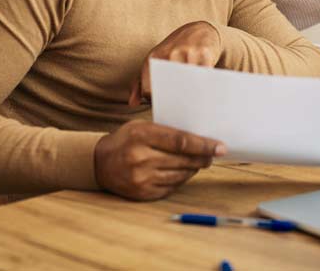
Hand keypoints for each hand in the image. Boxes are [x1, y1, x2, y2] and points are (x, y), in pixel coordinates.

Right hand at [93, 120, 225, 200]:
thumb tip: (200, 139)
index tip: (220, 147)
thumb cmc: (126, 140)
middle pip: (183, 160)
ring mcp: (141, 178)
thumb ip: (167, 131)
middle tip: (213, 154)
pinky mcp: (142, 193)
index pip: (181, 141)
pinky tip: (183, 172)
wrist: (99, 163)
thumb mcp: (142, 126)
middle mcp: (141, 158)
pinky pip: (171, 187)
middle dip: (203, 157)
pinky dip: (181, 179)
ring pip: (181, 175)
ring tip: (199, 161)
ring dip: (194, 169)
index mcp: (142, 135)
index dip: (204, 145)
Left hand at [128, 21, 222, 106]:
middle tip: (180, 103)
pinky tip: (205, 87)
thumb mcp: (154, 62)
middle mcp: (168, 54)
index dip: (157, 101)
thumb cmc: (174, 50)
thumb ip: (140, 83)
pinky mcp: (204, 53)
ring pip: (187, 85)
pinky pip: (203, 77)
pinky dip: (204, 85)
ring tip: (194, 95)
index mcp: (152, 58)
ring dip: (190, 94)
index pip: (149, 90)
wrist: (199, 29)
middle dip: (174, 99)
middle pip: (168, 89)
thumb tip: (132, 104)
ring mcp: (186, 53)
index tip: (165, 104)